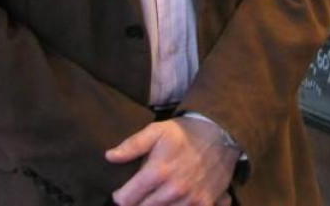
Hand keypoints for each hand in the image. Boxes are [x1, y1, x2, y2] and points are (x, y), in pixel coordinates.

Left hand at [106, 117, 238, 205]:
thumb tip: (109, 157)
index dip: (121, 196)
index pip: (126, 200)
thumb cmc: (184, 133)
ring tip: (159, 195)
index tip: (124, 191)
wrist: (220, 134)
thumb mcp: (156, 131)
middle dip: (139, 202)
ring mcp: (191, 199)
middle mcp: (174, 189)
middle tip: (142, 193)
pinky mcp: (205, 204)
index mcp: (158, 172)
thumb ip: (132, 145)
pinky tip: (175, 200)